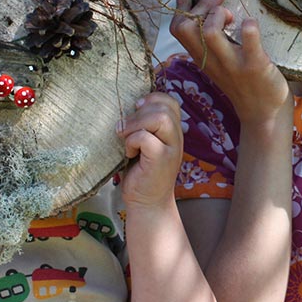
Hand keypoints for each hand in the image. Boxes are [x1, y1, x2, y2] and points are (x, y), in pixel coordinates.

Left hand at [118, 92, 183, 207]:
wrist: (148, 203)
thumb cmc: (142, 172)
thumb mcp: (145, 144)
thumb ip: (144, 126)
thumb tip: (128, 106)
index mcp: (173, 131)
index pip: (170, 102)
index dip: (152, 99)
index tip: (135, 109)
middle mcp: (176, 138)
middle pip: (165, 108)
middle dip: (140, 112)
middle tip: (125, 128)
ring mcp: (171, 148)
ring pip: (160, 118)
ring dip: (136, 124)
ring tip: (125, 137)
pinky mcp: (161, 160)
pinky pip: (146, 138)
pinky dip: (132, 141)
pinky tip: (129, 152)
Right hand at [169, 0, 290, 123]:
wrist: (264, 116)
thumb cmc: (244, 84)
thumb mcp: (220, 63)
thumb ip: (212, 42)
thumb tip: (211, 11)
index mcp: (202, 58)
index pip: (178, 28)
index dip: (180, 5)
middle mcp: (212, 61)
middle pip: (186, 27)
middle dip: (201, 5)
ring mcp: (233, 64)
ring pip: (209, 33)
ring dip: (219, 14)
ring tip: (232, 15)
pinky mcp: (255, 66)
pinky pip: (249, 42)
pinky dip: (249, 27)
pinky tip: (251, 23)